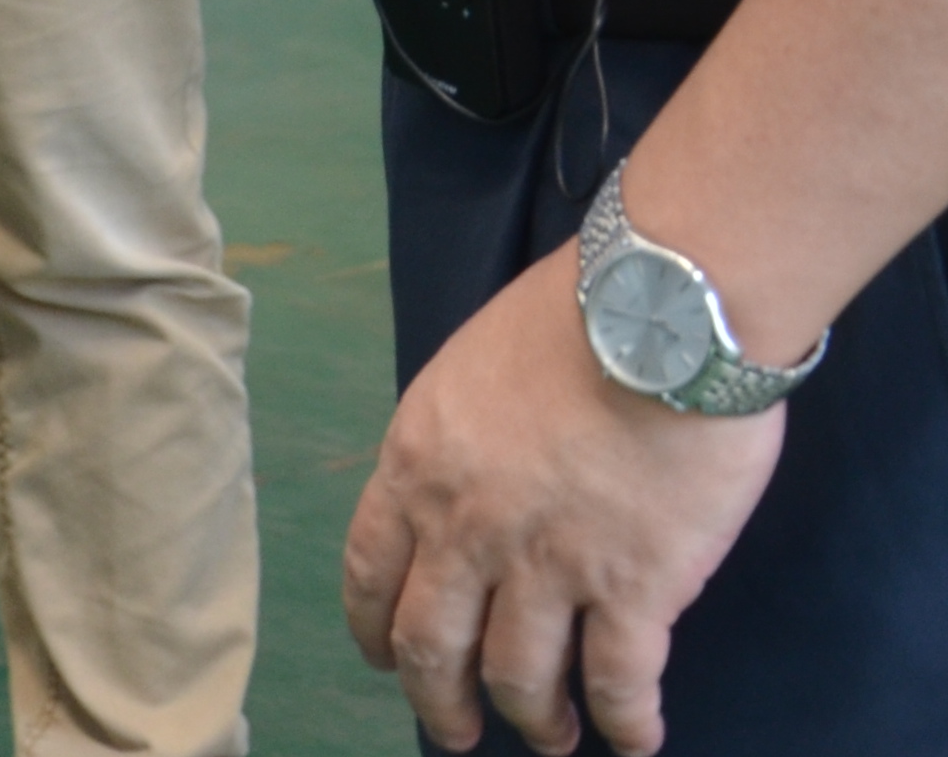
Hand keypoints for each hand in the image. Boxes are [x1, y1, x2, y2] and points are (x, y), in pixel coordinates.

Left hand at [342, 248, 778, 754]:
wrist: (658, 314)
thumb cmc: (569, 320)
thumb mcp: (468, 372)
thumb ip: (456, 440)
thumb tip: (466, 482)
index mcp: (416, 466)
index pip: (370, 569)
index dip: (373, 627)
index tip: (383, 659)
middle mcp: (467, 528)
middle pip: (430, 644)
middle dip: (438, 700)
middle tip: (456, 732)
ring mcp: (548, 564)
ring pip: (519, 678)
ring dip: (533, 720)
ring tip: (552, 737)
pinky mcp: (634, 587)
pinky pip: (619, 681)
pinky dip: (626, 722)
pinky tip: (636, 737)